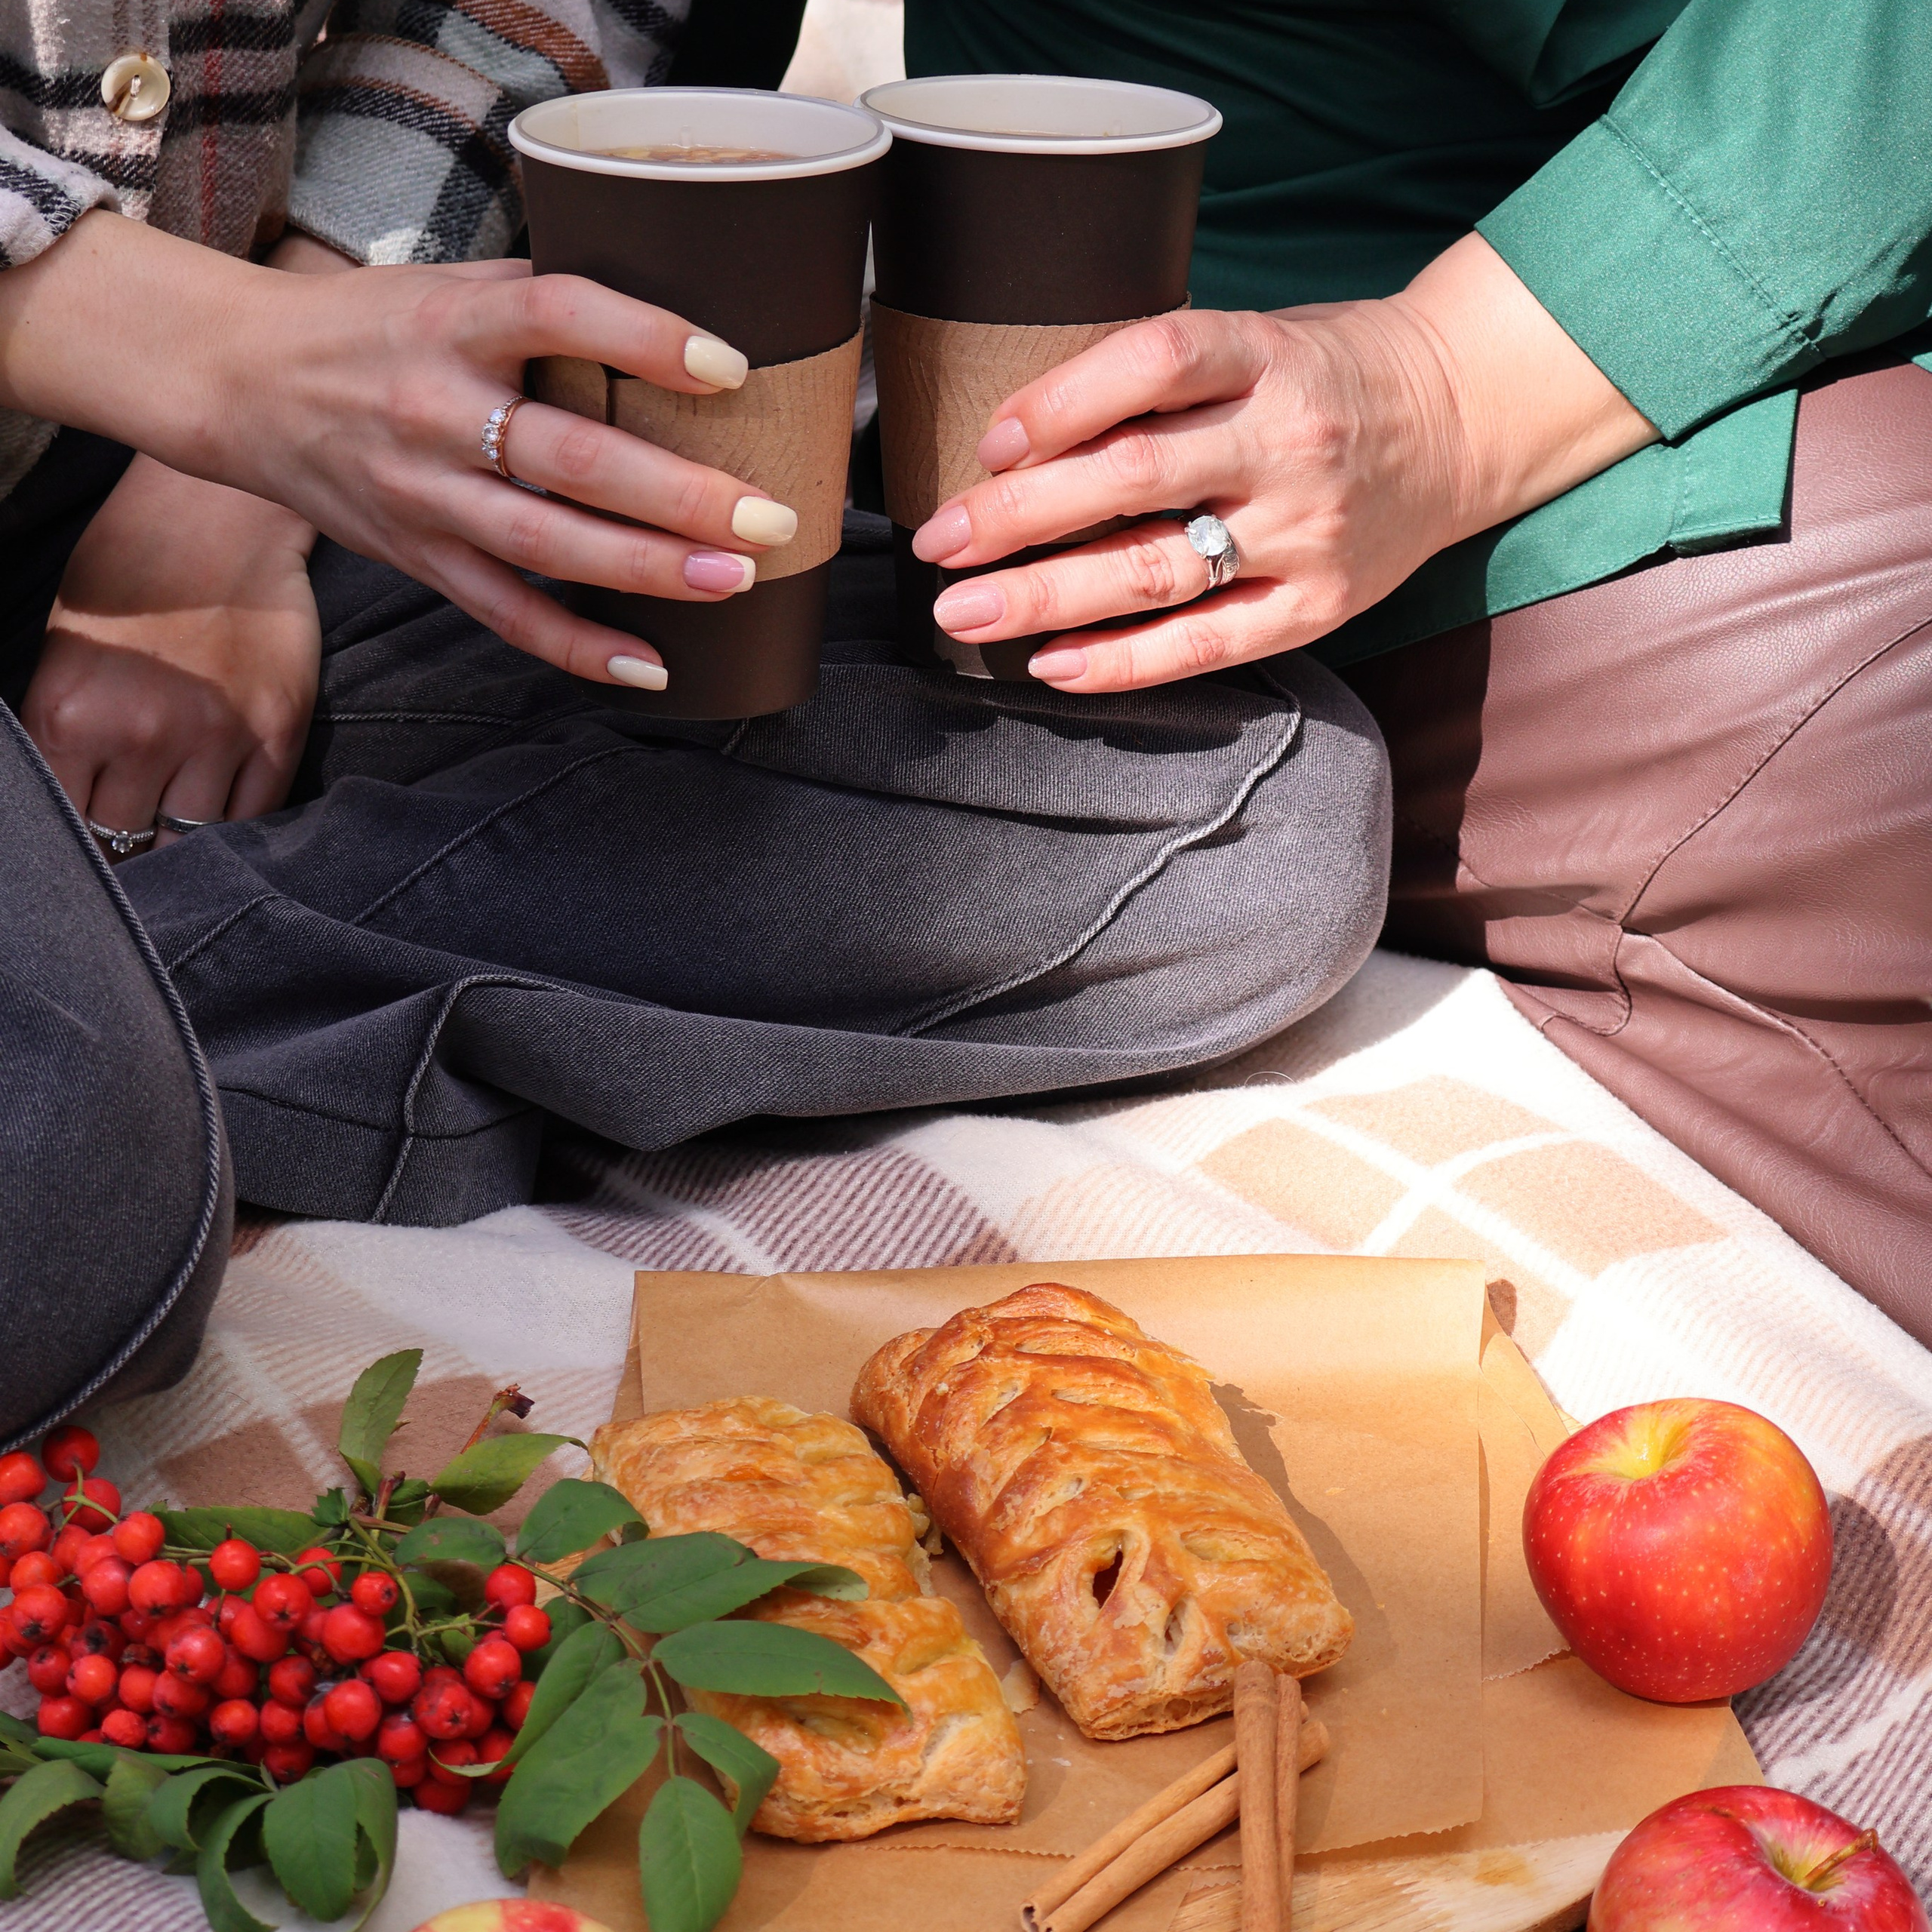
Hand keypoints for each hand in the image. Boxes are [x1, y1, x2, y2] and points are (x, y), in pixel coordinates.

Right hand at [0, 214, 799, 684]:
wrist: (241, 382)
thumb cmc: (373, 327)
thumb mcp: (450, 285)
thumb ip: (547, 302)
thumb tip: (681, 318)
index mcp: (453, 322)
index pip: (557, 316)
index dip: (646, 340)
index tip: (730, 366)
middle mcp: (436, 411)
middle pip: (569, 458)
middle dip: (677, 492)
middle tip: (768, 512)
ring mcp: (426, 496)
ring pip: (546, 546)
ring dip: (648, 570)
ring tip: (736, 578)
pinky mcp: (420, 560)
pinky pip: (507, 616)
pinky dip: (579, 648)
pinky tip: (653, 666)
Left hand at [23, 456, 320, 854]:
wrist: (219, 515)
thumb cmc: (129, 571)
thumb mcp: (63, 651)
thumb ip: (66, 734)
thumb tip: (81, 808)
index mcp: (70, 715)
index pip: (70, 825)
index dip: (80, 847)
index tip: (91, 855)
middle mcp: (143, 735)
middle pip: (131, 841)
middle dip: (130, 850)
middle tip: (136, 847)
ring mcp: (217, 737)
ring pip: (196, 837)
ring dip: (185, 843)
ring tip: (180, 837)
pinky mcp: (277, 731)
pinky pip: (258, 812)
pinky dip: (239, 823)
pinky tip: (226, 814)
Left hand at [914, 234, 1658, 691]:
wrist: (1460, 418)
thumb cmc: (1323, 376)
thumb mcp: (1256, 338)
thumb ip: (1158, 379)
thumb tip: (1016, 440)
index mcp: (1269, 354)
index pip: (1155, 361)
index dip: (1062, 402)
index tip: (988, 443)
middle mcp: (1290, 442)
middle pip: (1135, 477)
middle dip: (1021, 515)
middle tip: (938, 542)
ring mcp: (1309, 532)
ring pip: (1158, 569)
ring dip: (1048, 596)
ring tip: (963, 611)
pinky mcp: (1321, 604)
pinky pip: (1208, 644)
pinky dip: (1124, 661)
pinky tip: (1050, 664)